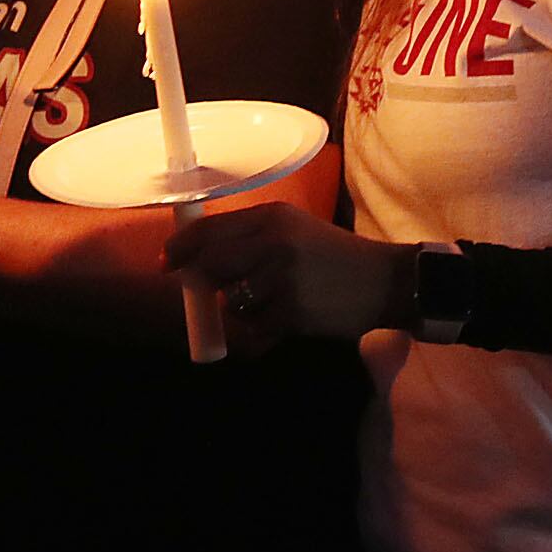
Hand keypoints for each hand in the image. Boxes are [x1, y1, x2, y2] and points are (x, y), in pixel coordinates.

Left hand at [162, 204, 414, 357]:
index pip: (208, 230)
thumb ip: (250, 237)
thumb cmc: (333, 255)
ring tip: (271, 306)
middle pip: (210, 267)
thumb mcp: (294, 229)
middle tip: (201, 293)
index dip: (180, 249)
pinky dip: (261, 334)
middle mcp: (274, 243)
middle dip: (200, 284)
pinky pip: (255, 329)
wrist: (383, 281)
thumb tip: (198, 255)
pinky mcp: (292, 312)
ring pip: (232, 303)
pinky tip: (284, 324)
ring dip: (242, 311)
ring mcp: (282, 279)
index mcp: (272, 217)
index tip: (168, 263)